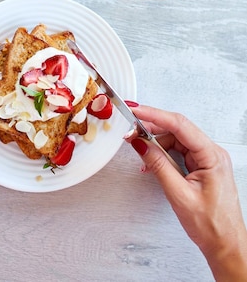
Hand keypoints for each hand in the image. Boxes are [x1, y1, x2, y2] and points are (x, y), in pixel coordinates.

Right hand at [125, 104, 246, 281]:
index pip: (180, 125)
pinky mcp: (201, 166)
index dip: (154, 115)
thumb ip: (158, 165)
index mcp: (211, 155)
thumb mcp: (179, 194)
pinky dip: (162, 154)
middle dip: (151, 128)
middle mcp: (211, 153)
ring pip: (175, 140)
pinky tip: (150, 162)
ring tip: (139, 149)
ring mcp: (206, 159)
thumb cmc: (211, 225)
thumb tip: (141, 143)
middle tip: (130, 130)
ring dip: (155, 143)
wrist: (225, 245)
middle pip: (177, 130)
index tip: (136, 111)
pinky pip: (178, 152)